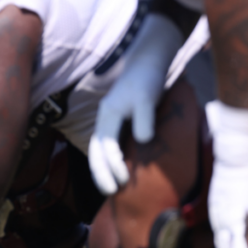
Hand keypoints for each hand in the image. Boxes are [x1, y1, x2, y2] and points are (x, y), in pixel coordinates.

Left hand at [89, 14, 182, 193]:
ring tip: (124, 177)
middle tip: (111, 190)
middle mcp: (108, 111)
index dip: (98, 171)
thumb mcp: (135, 116)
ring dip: (114, 159)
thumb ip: (132, 135)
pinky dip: (142, 129)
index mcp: (105, 119)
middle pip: (97, 145)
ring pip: (111, 135)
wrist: (152, 56)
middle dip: (101, 171)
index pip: (95, 149)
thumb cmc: (144, 90)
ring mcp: (124, 102)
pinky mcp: (142, 94)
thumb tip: (136, 163)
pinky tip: (146, 140)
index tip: (107, 190)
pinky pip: (141, 113)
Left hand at [205, 101, 247, 247]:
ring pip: (226, 247)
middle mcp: (217, 214)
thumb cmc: (240, 164)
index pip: (220, 236)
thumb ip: (239, 196)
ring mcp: (225, 215)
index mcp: (217, 208)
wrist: (237, 150)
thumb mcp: (235, 185)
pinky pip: (236, 240)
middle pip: (220, 245)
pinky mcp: (236, 213)